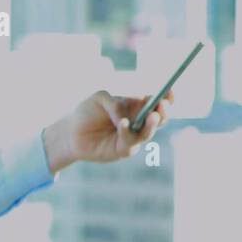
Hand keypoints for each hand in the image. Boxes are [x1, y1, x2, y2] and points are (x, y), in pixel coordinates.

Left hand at [53, 88, 174, 165]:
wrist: (71, 132)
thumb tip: (127, 118)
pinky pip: (131, 141)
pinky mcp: (124, 150)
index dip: (167, 97)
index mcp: (136, 106)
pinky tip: (122, 123)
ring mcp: (133, 136)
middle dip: (164, 112)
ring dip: (152, 124)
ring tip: (152, 116)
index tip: (170, 91)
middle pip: (160, 118)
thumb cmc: (87, 112)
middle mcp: (139, 122)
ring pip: (149, 132)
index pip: (157, 101)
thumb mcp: (100, 99)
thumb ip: (116, 104)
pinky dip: (128, 131)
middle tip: (163, 105)